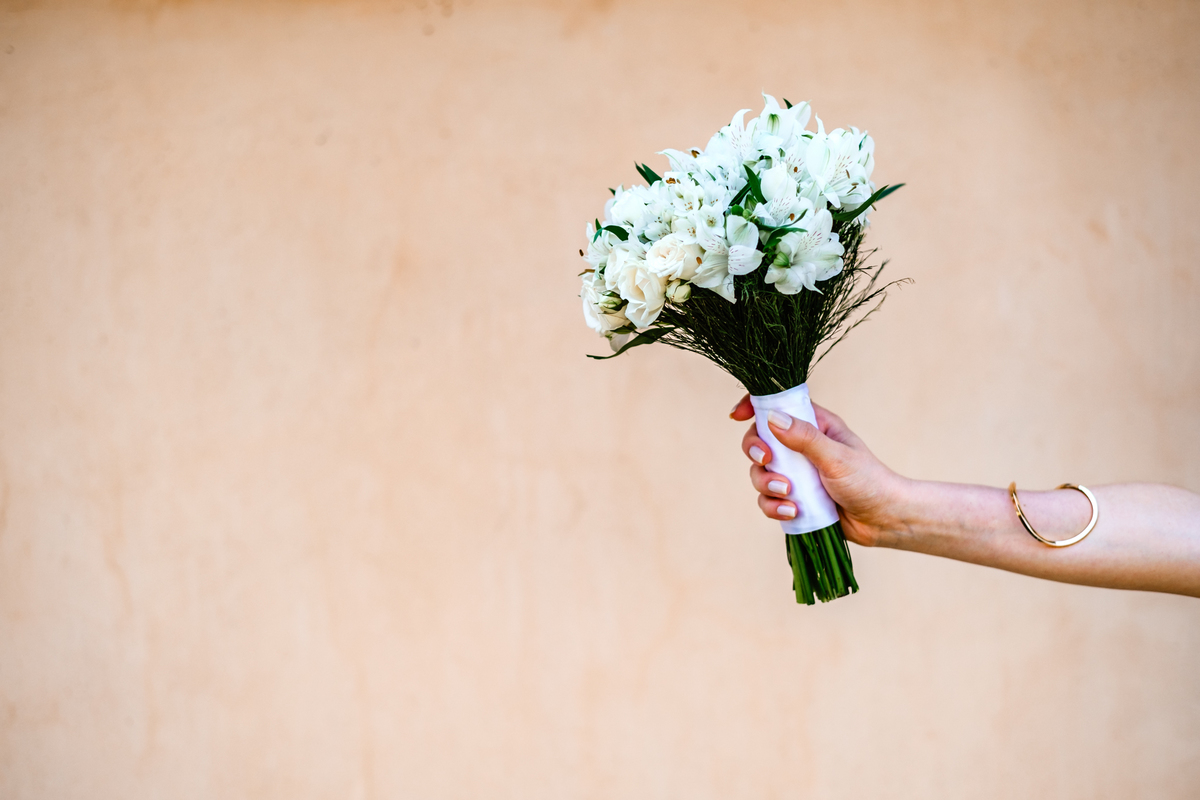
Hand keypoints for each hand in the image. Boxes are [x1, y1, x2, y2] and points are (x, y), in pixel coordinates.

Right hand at [730, 395, 906, 547]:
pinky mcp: (794, 499)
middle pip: (760, 441)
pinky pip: (769, 500)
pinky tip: (792, 512)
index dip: (754, 407)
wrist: (885, 521)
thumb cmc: (869, 482)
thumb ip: (804, 438)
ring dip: (767, 485)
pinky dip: (774, 507)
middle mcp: (801, 447)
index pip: (778, 406)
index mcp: (814, 426)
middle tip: (766, 461)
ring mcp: (797, 474)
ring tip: (789, 495)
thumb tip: (772, 418)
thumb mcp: (836, 456)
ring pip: (760, 473)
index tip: (737, 417)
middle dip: (756, 452)